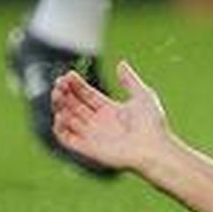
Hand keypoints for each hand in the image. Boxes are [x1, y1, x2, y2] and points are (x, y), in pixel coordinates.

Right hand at [51, 61, 171, 174]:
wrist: (154, 147)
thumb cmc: (152, 123)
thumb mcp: (142, 95)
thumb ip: (129, 80)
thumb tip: (121, 63)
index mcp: (110, 110)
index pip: (87, 95)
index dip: (76, 85)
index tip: (68, 74)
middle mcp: (98, 122)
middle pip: (74, 105)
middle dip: (64, 93)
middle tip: (59, 82)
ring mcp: (92, 135)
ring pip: (67, 119)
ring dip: (59, 107)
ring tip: (58, 93)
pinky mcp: (87, 149)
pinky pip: (66, 139)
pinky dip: (60, 128)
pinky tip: (60, 114)